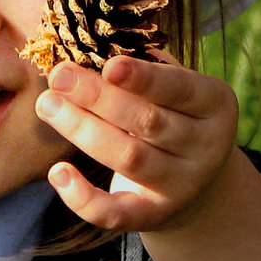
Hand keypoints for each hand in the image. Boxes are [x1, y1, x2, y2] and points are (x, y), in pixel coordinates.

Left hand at [34, 52, 238, 233]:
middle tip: (58, 75)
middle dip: (98, 97)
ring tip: (47, 105)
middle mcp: (205, 145)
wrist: (195, 184)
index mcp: (213, 102)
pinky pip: (116, 214)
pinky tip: (58, 172)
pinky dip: (83, 197)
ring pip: (129, 158)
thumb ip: (138, 68)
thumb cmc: (170, 115)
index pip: (179, 88)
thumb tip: (85, 44)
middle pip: (147, 121)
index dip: (143, 77)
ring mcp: (181, 184)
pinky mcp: (154, 215)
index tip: (109, 64)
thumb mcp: (169, 88)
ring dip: (82, 130)